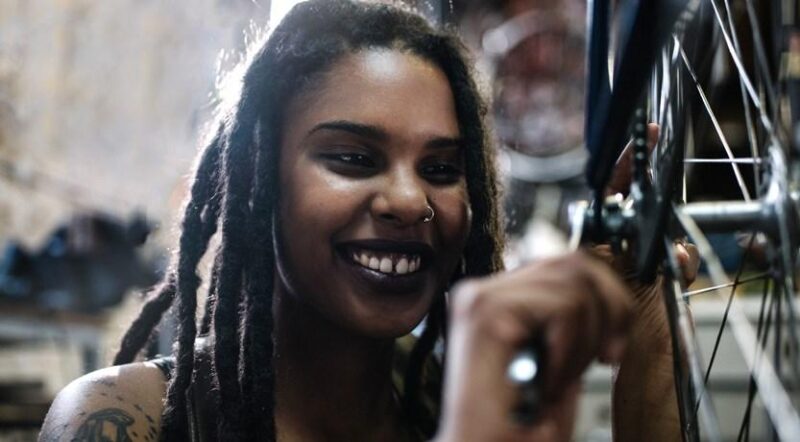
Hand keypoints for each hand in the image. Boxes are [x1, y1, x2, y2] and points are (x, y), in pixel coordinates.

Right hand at [435, 252, 632, 441]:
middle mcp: (484, 291)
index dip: (607, 298)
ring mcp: (481, 297)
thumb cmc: (517, 426)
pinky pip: (563, 309)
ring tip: (561, 377)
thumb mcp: (558, 358)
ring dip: (585, 340)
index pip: (566, 263)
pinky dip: (570, 352)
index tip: (615, 343)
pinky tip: (548, 381)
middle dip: (607, 311)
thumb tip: (604, 291)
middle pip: (574, 262)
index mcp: (498, 298)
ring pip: (573, 283)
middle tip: (603, 358)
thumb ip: (568, 319)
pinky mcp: (485, 311)